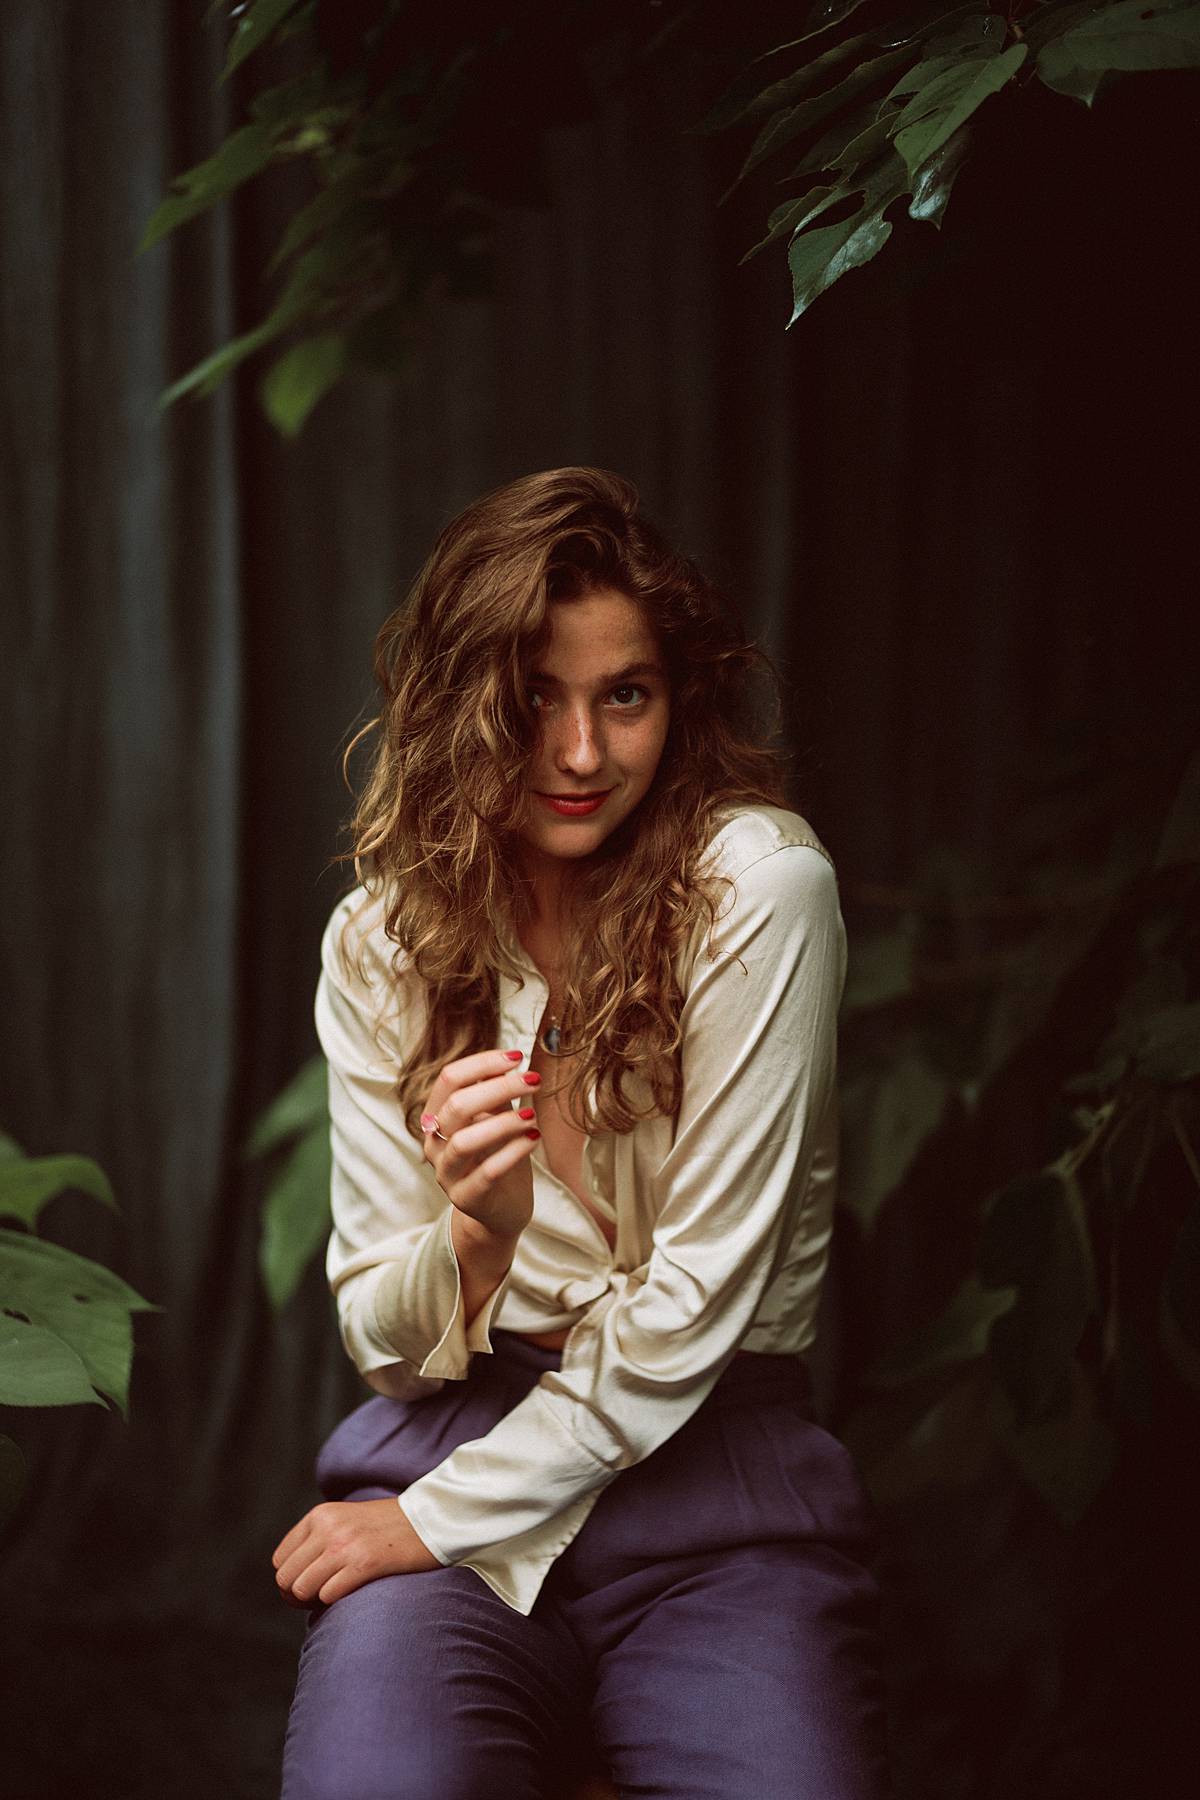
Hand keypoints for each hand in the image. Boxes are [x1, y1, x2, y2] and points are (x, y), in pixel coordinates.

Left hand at [272, 1498, 442, 1607]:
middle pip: (286, 1578)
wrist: (430, 1520)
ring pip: (302, 1589)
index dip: (291, 1579)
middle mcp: (328, 1528)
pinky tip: (349, 1594)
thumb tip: (293, 1581)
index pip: (280, 1559)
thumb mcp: (345, 1520)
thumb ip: (318, 1540)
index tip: (309, 1586)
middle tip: (317, 1600)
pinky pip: (327, 1595)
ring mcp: (345, 1545)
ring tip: (332, 1598)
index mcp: (320, 1515)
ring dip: (313, 1602)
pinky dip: (333, 1601)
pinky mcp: (364, 1563)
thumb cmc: (389, 1527)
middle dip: (297, 1596)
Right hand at [421, 1049, 539, 1239]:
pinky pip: (487, 1173)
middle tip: (533, 1080)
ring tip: (532, 1114)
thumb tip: (508, 1060)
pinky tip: (534, 1139)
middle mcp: (434, 1144)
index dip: (483, 1063)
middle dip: (498, 1088)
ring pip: (465, 1142)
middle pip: (457, 1106)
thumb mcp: (496, 1119)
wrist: (500, 1209)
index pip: (449, 1079)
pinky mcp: (466, 1199)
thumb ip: (495, 1094)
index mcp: (436, 1117)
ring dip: (503, 1122)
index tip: (517, 1057)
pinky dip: (513, 1152)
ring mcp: (446, 1174)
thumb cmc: (498, 1156)